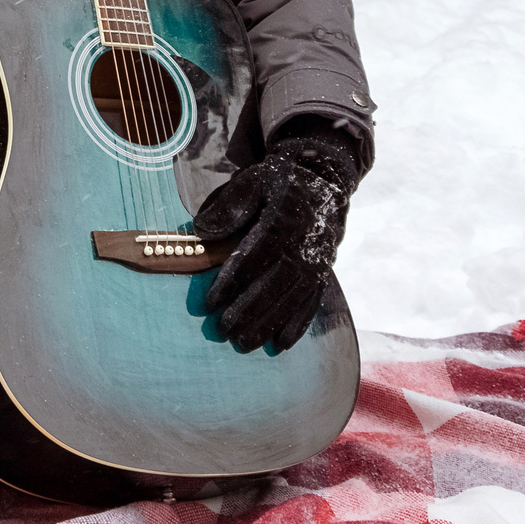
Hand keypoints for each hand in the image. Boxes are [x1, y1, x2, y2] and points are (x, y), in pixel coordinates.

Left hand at [192, 120, 363, 353]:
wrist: (323, 178)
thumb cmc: (278, 182)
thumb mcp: (252, 181)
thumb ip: (228, 205)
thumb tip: (201, 231)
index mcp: (282, 222)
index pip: (254, 257)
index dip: (231, 282)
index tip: (210, 303)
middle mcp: (303, 246)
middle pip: (273, 285)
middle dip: (247, 312)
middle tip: (223, 331)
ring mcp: (317, 262)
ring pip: (291, 300)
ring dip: (268, 325)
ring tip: (244, 344)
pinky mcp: (323, 272)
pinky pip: (311, 304)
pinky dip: (297, 326)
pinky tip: (280, 345)